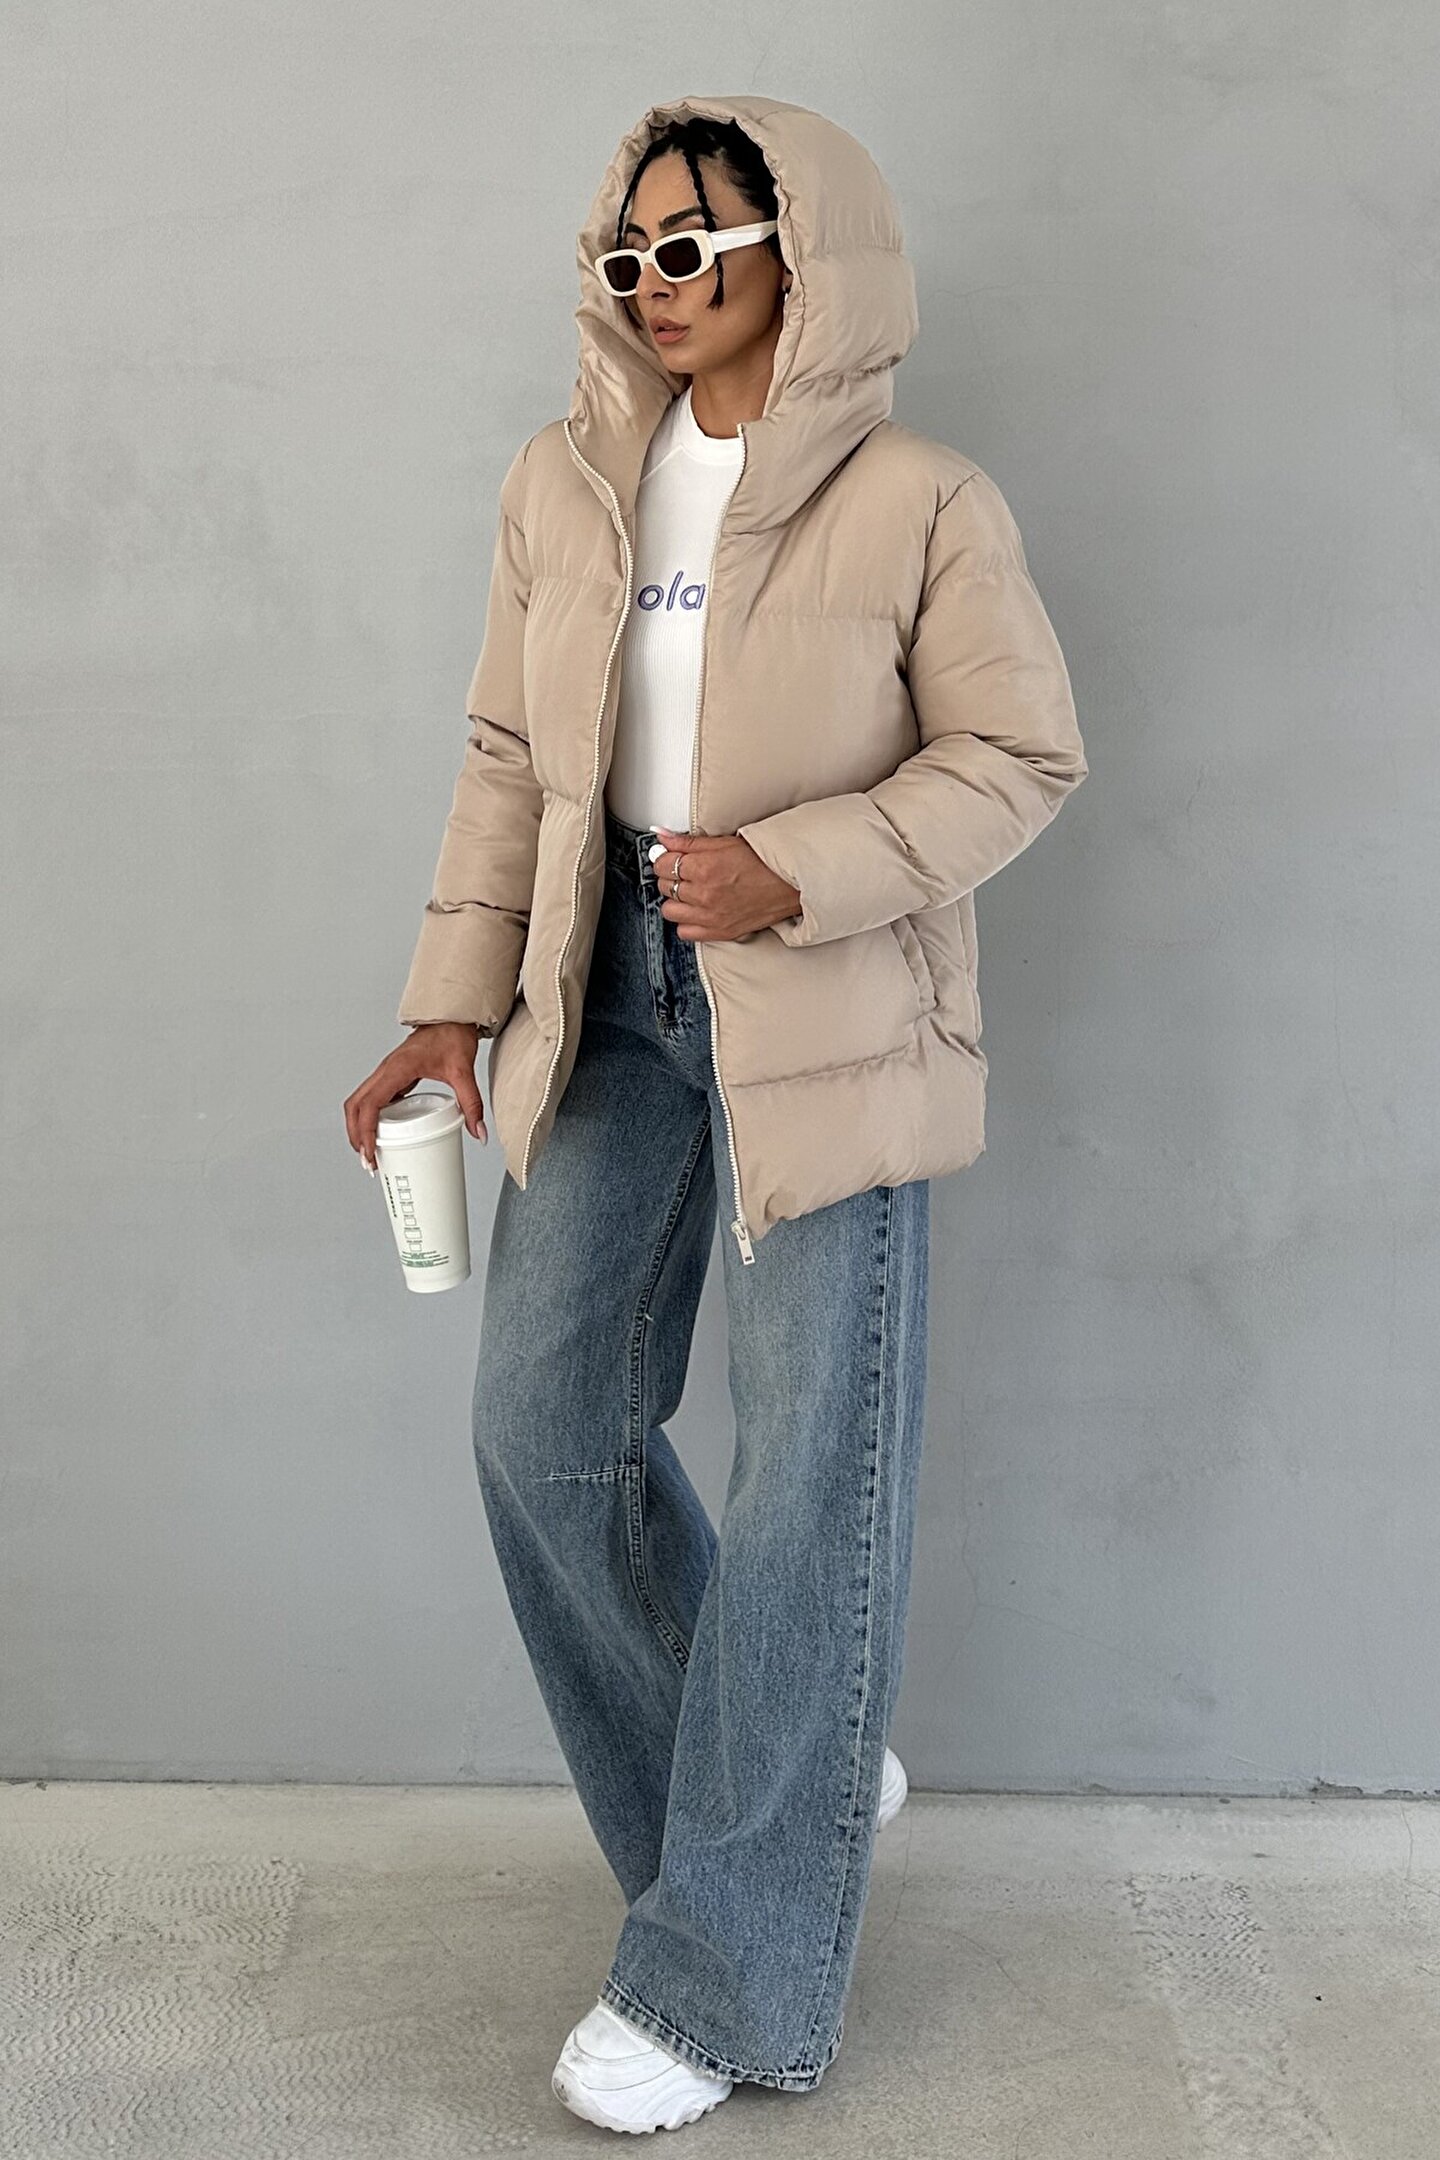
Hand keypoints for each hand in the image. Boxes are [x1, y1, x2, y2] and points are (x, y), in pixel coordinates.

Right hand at [343, 1022, 486, 1173]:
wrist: (451, 1017)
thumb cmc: (452, 1035)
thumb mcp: (463, 1071)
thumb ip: (472, 1103)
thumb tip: (479, 1132)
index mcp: (397, 1069)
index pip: (369, 1105)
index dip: (365, 1132)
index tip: (369, 1153)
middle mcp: (385, 1071)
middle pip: (355, 1106)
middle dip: (356, 1136)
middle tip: (368, 1160)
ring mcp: (386, 1074)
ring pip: (358, 1102)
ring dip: (358, 1127)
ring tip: (370, 1152)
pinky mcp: (392, 1077)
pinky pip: (371, 1098)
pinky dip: (369, 1118)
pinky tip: (381, 1134)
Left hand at [650, 828, 801, 940]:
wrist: (789, 884)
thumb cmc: (763, 862)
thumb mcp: (724, 843)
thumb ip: (688, 842)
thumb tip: (662, 837)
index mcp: (705, 868)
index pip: (663, 865)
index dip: (664, 859)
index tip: (670, 857)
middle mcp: (705, 895)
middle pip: (664, 886)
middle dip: (670, 876)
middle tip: (684, 871)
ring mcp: (711, 916)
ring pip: (670, 910)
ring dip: (675, 899)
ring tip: (689, 891)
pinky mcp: (719, 932)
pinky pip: (685, 932)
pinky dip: (686, 922)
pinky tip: (696, 910)